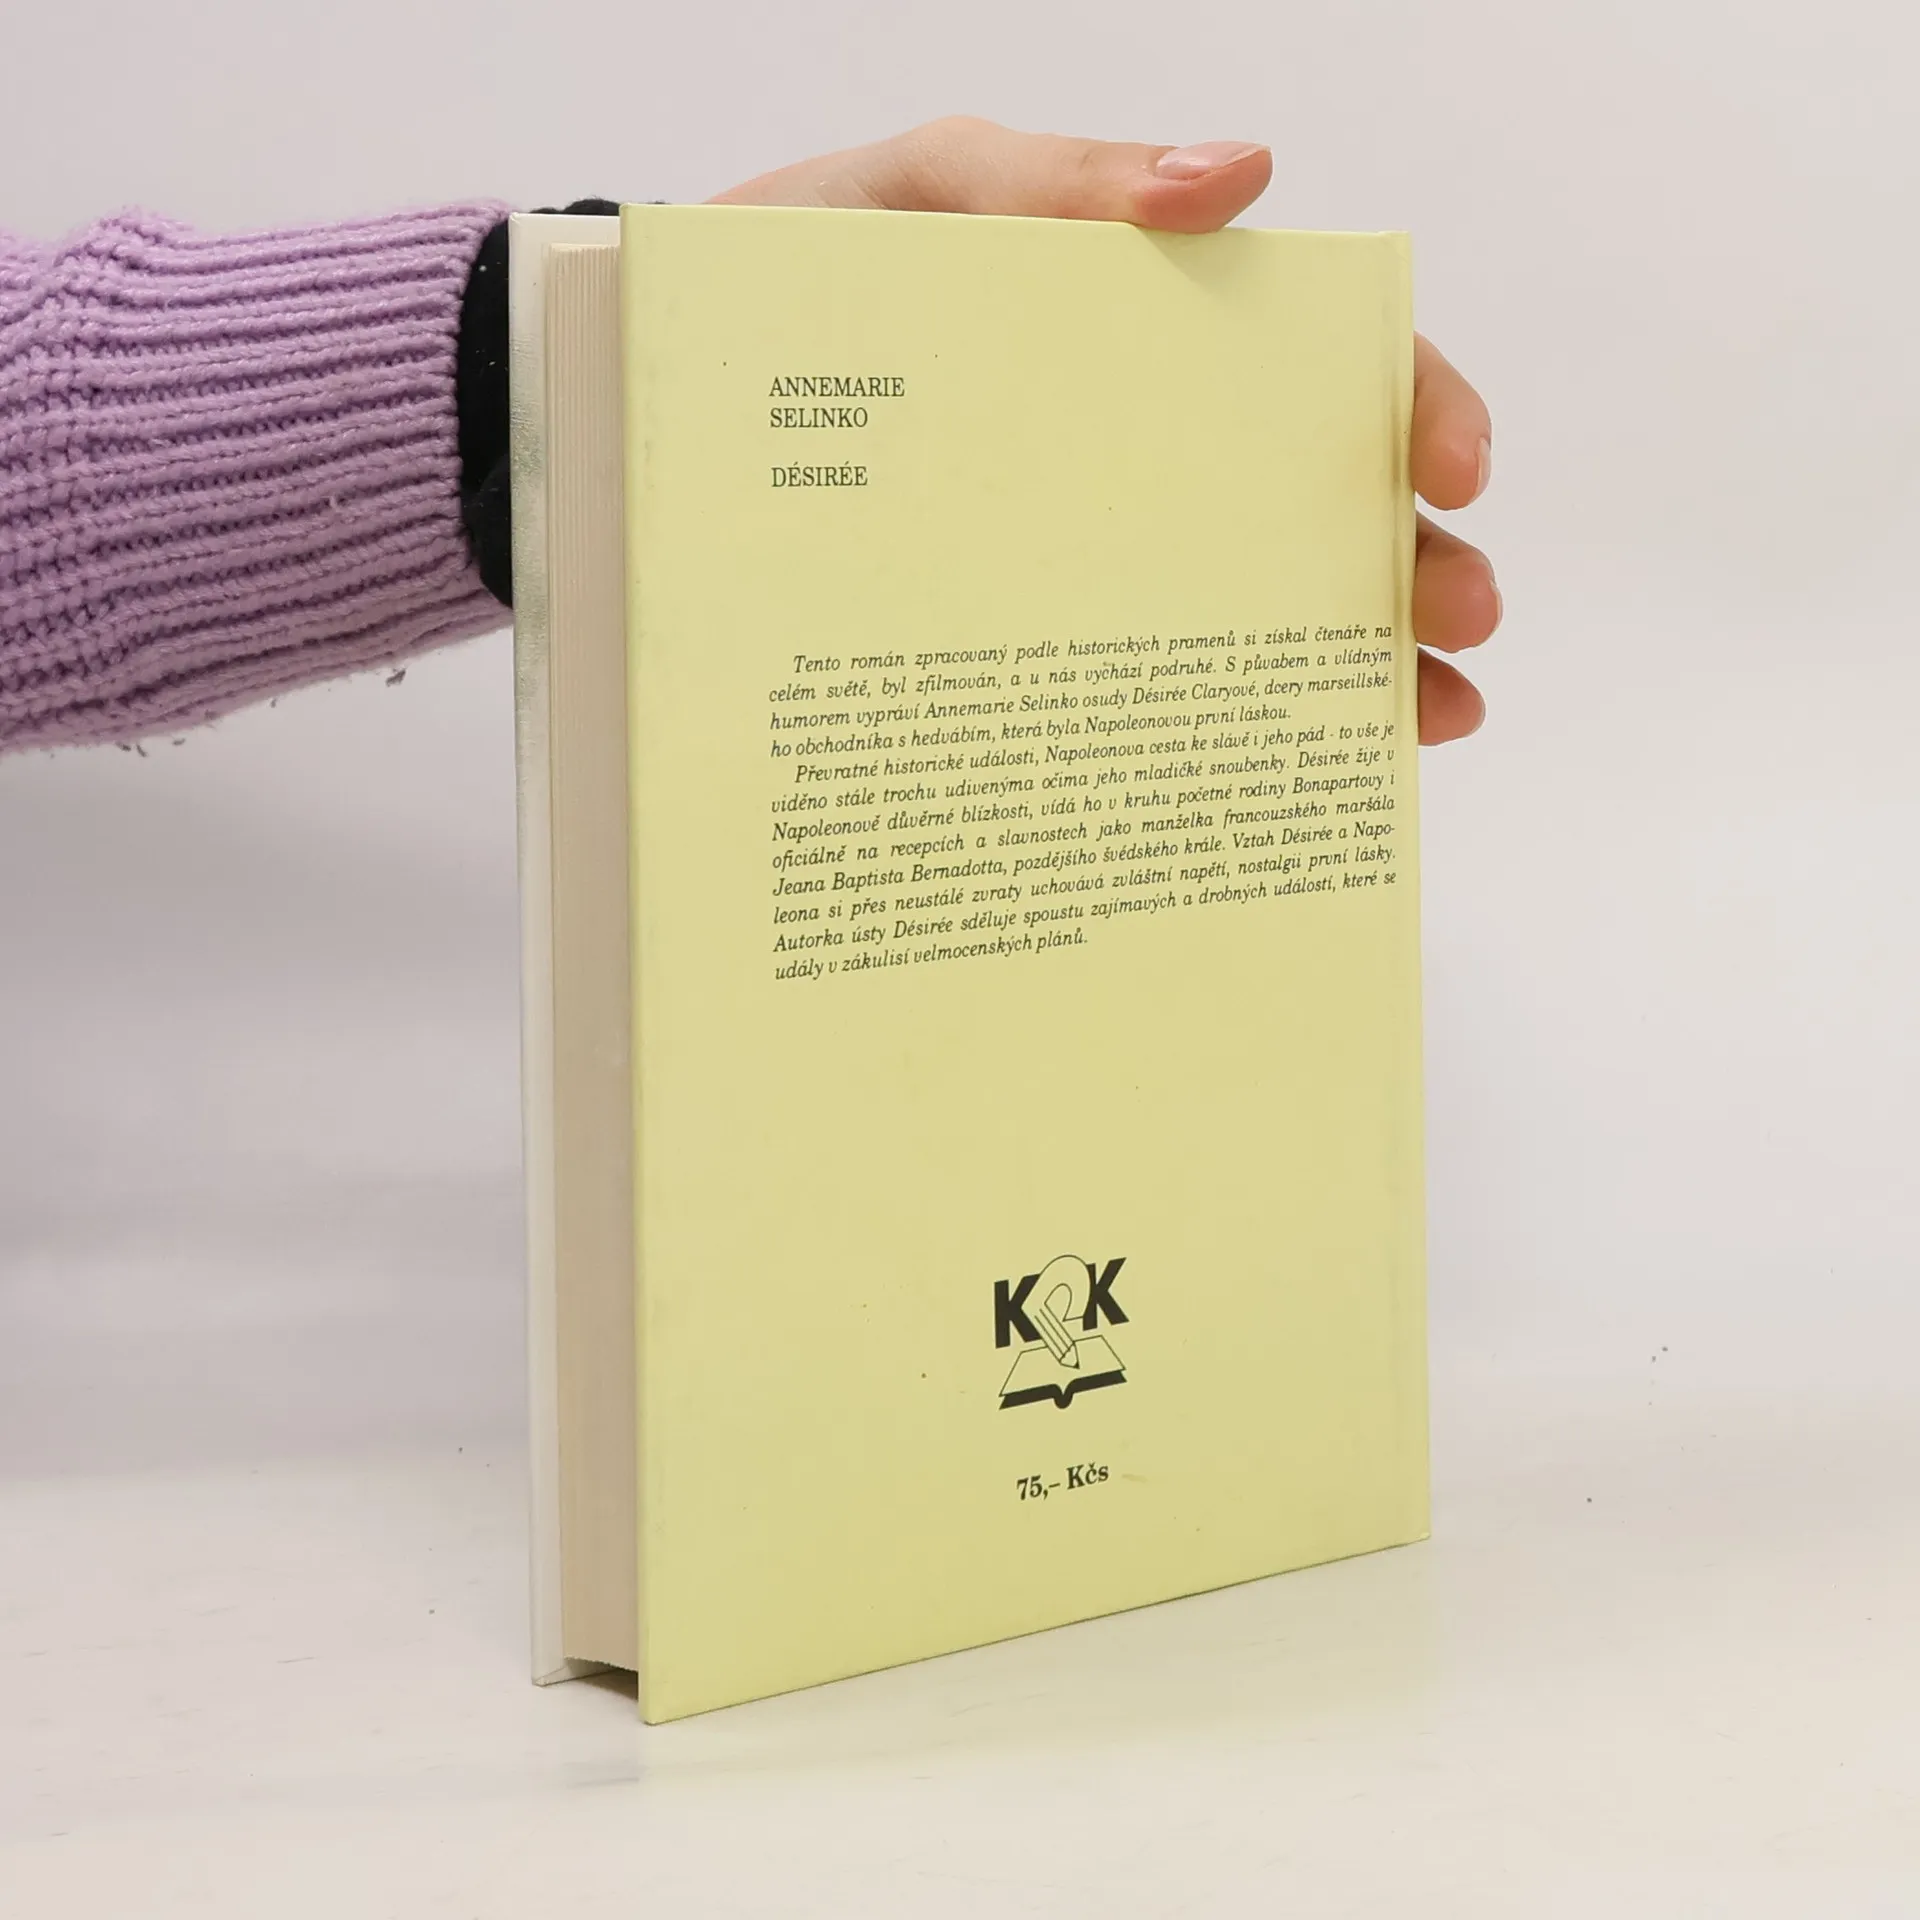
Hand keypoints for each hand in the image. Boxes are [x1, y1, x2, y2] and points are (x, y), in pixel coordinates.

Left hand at [714, 118, 1497, 744]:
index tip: (1454, 470)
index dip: (1413, 404)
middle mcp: (1149, 451)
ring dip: (1362, 657)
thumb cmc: (809, 276)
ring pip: (1262, 605)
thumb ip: (1064, 182)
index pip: (1322, 362)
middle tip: (1457, 616)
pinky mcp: (1035, 634)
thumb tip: (1238, 177)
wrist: (679, 392)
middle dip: (1411, 559)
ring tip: (1429, 714)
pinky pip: (1151, 685)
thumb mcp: (930, 194)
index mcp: (1151, 336)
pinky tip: (1292, 766)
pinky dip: (1232, 727)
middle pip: (1321, 500)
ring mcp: (1099, 549)